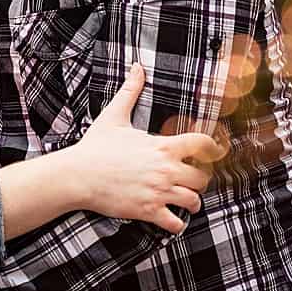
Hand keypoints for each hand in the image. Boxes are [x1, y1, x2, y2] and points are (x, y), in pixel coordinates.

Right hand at [70, 62, 225, 232]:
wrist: (78, 174)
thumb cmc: (95, 146)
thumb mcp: (114, 116)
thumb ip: (130, 91)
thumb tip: (137, 66)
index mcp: (162, 146)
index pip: (202, 144)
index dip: (213, 148)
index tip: (214, 152)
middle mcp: (165, 170)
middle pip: (203, 177)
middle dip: (201, 179)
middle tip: (195, 180)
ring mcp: (158, 192)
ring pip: (193, 201)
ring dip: (192, 202)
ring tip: (188, 202)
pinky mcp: (148, 210)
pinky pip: (175, 223)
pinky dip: (177, 223)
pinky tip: (173, 219)